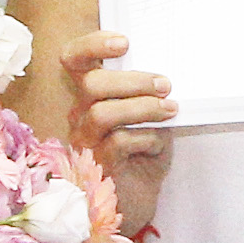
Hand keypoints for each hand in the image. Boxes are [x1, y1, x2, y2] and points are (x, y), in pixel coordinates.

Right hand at [63, 29, 174, 234]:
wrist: (137, 200)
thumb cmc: (143, 154)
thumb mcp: (151, 117)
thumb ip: (151, 94)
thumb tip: (169, 74)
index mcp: (91, 95)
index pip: (74, 60)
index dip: (92, 45)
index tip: (124, 43)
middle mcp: (80, 114)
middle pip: (91, 84)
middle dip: (132, 81)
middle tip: (165, 85)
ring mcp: (85, 141)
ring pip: (102, 112)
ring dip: (142, 107)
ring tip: (169, 110)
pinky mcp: (97, 166)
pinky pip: (117, 143)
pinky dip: (145, 139)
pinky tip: (157, 146)